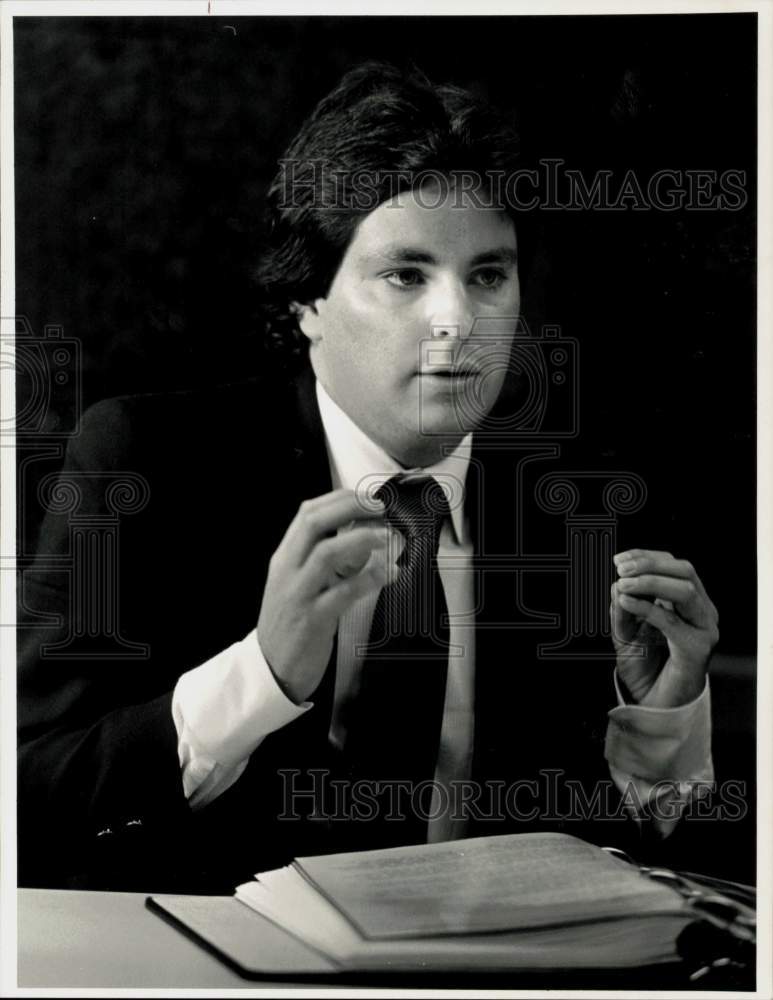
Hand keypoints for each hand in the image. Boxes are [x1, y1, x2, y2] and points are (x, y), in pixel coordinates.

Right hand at [257, 489, 400, 703]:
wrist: (271, 670)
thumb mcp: (297, 582)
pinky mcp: (312, 621)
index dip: (339, 499)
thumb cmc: (291, 622)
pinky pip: (344, 593)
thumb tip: (362, 536)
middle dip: (349, 508)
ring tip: (386, 536)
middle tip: (379, 506)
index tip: (367, 496)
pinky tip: (389, 573)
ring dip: (360, 539)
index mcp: (284, 558)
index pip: (307, 513)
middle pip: (313, 523)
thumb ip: (320, 559)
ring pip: (325, 553)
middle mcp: (287, 570)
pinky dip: (370, 579)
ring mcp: (298, 595)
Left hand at [610, 549, 718, 707]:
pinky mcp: (696, 650)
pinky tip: (627, 603)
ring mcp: (703, 630)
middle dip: (650, 564)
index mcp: (688, 603)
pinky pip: (672, 621)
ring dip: (650, 582)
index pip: (673, 566)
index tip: (619, 559)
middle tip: (621, 568)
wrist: (654, 705)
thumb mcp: (626, 630)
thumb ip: (624, 607)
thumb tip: (619, 582)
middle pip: (685, 571)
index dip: (646, 557)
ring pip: (685, 590)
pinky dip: (647, 608)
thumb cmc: (645, 668)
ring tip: (624, 584)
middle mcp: (701, 612)